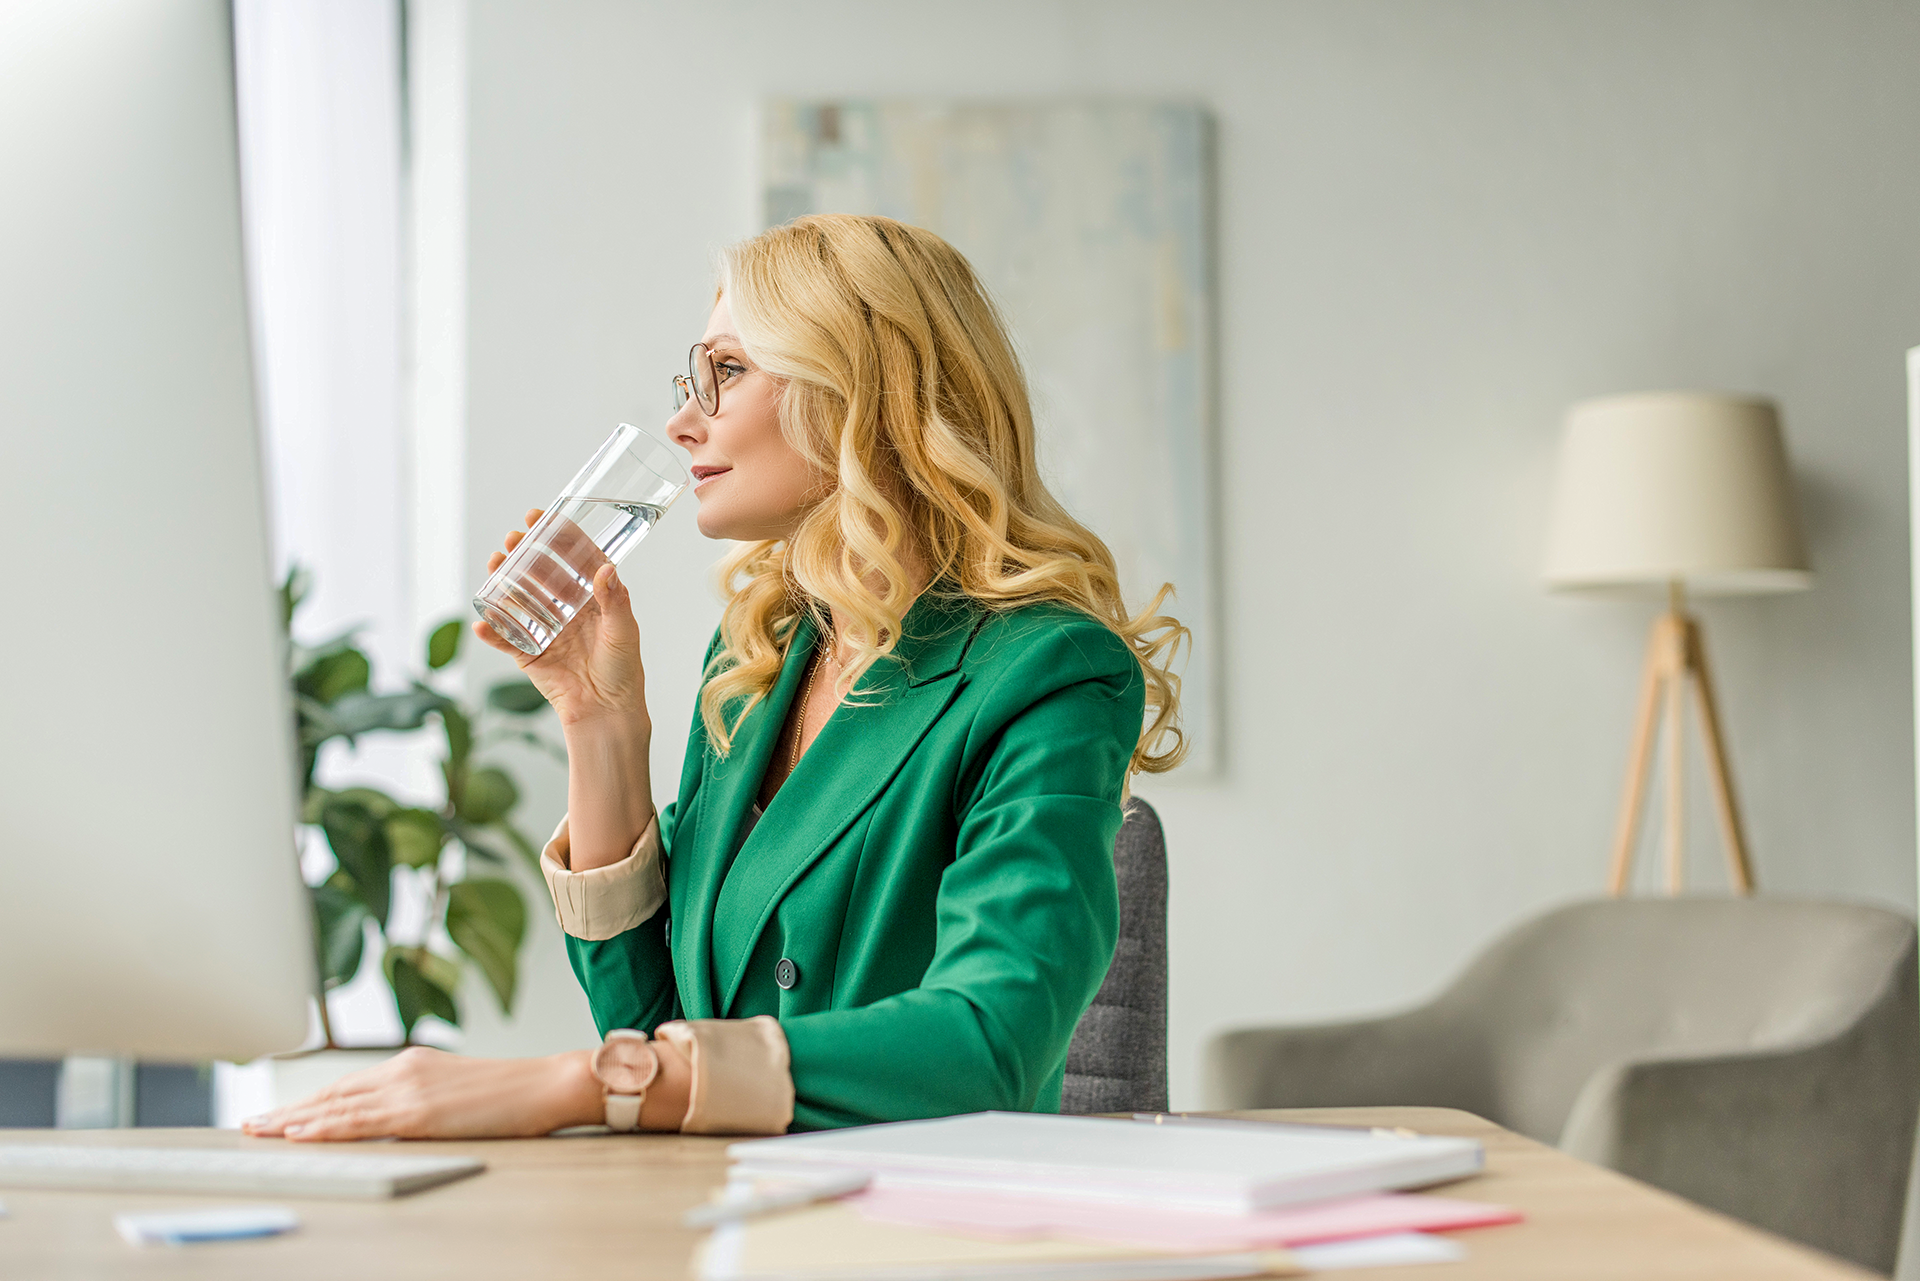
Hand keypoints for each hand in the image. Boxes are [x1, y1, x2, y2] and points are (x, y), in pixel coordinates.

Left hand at [241, 1046, 602, 1141]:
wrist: (547, 1084)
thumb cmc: (513, 1094)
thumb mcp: (457, 1093)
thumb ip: (421, 1103)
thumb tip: (394, 1124)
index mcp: (412, 1064)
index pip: (349, 1086)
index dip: (310, 1101)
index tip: (282, 1114)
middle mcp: (403, 1070)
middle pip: (333, 1093)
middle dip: (289, 1111)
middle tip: (251, 1124)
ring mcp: (409, 1089)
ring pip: (336, 1106)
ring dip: (293, 1121)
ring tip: (260, 1132)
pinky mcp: (418, 1111)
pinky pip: (359, 1121)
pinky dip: (323, 1127)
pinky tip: (299, 1133)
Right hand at [479, 511, 655, 868]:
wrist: (606, 712)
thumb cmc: (623, 670)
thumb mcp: (623, 631)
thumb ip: (615, 600)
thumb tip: (606, 569)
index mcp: (592, 597)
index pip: (573, 558)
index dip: (557, 536)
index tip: (540, 515)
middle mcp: (566, 608)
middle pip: (539, 573)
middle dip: (523, 553)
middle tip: (512, 539)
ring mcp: (544, 629)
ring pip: (518, 598)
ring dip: (503, 580)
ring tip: (494, 565)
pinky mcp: (528, 654)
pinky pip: (505, 639)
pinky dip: (492, 631)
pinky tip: (483, 621)